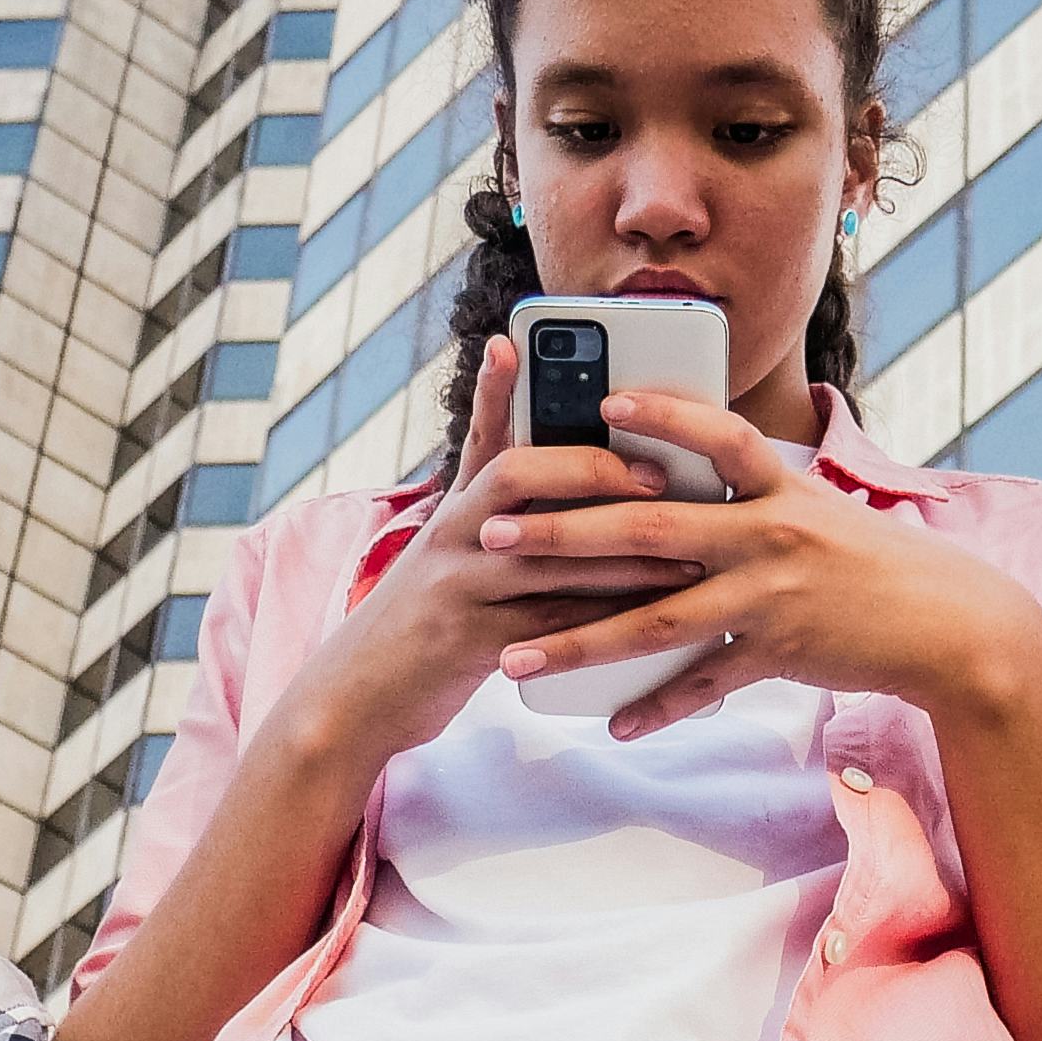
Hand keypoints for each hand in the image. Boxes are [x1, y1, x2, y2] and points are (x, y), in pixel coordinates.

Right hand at [275, 339, 711, 767]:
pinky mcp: (468, 642)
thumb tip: (565, 496)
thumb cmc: (421, 626)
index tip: (509, 343)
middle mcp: (449, 535)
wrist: (355, 697)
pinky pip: (550, 622)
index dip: (494, 389)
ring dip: (623, 552)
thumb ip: (494, 524)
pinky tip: (648, 619)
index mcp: (451, 512)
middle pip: (517, 476)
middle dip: (593, 469)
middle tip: (656, 475)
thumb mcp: (447, 561)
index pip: (477, 436)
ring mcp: (455, 586)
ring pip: (546, 552)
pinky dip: (603, 618)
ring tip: (686, 552)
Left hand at [477, 389, 1041, 737]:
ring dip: (577, 641)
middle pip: (650, 530)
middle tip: (497, 532)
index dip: (661, 415)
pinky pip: (705, 685)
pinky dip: (658, 707)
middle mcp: (769, 536)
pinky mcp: (779, 654)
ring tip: (515, 659)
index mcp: (779, 489)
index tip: (600, 402)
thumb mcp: (819, 509)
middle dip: (564, 531)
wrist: (948, 625)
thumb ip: (753, 493)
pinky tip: (614, 725)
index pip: (715, 435)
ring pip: (656, 621)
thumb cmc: (873, 562)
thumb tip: (686, 476)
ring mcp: (771, 599)